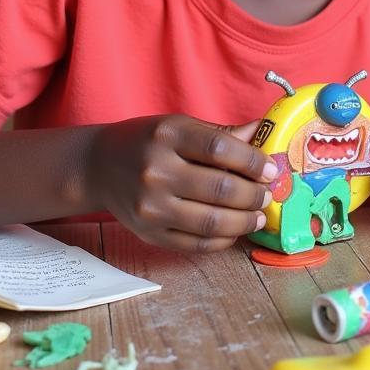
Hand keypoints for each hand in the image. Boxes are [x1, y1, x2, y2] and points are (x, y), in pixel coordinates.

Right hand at [88, 114, 277, 252]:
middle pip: (220, 188)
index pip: (220, 149)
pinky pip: (195, 244)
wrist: (99, 166)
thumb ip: (220, 134)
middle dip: (254, 195)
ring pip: (211, 222)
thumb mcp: (179, 125)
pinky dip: (222, 240)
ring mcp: (151, 205)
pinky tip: (234, 230)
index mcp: (168, 135)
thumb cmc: (147, 141)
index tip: (270, 169)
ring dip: (244, 221)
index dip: (252, 161)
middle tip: (266, 195)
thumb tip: (264, 134)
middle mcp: (156, 170)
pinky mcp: (149, 233)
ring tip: (257, 215)